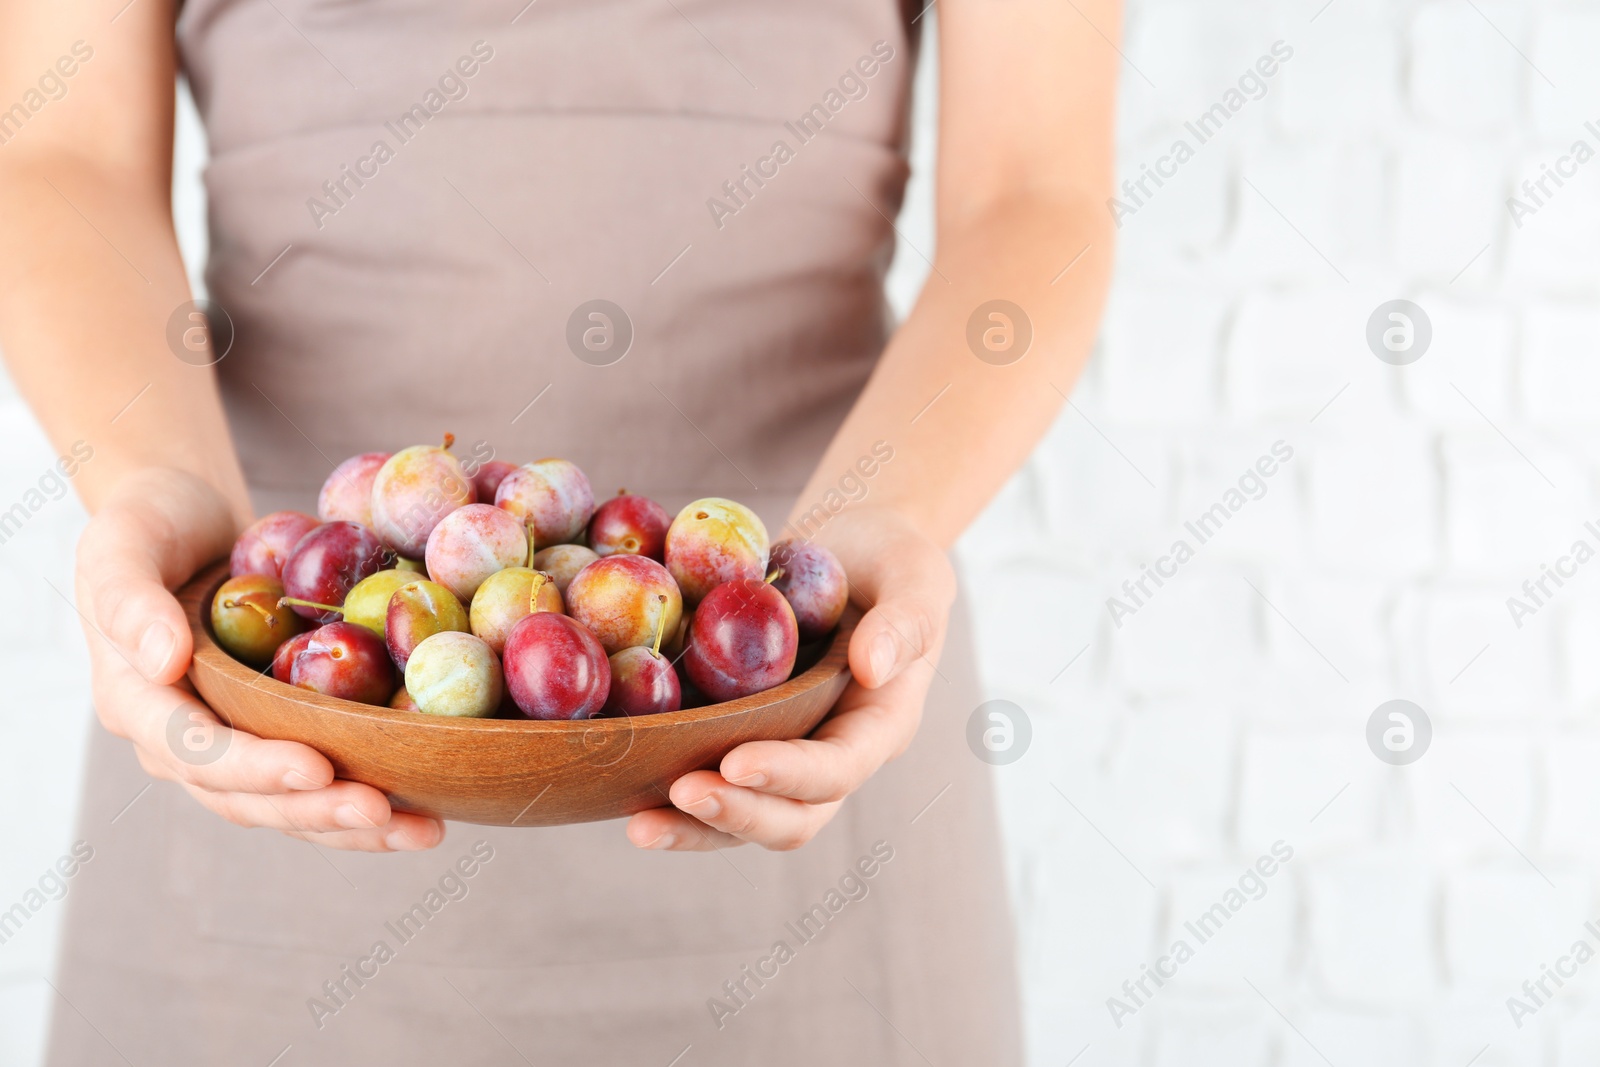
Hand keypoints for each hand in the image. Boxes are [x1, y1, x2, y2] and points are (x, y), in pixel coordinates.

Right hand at [74, 468, 442, 851]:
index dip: (254, 766)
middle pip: (247, 796)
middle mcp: (181, 740)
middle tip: (384, 810)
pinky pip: (318, 779)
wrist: (182, 517)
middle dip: (316, 810)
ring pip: (288, 804)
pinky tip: (426, 808)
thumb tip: (163, 662)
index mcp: (137, 703)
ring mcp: (230, 743)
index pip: (194, 750)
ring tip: (423, 832)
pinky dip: (367, 797)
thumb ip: (130, 601)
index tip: (315, 768)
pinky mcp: (274, 733)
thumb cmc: (147, 523)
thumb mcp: (121, 544)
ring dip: (352, 824)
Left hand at [627, 506, 952, 850]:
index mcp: (879, 726)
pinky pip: (709, 777)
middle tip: (679, 795)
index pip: (837, 769)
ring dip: (693, 828)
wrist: (852, 549)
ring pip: (745, 816)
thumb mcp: (913, 575)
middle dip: (737, 815)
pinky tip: (617, 783)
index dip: (788, 774)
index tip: (736, 762)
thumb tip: (871, 667)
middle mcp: (832, 753)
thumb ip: (904, 622)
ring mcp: (785, 751)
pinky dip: (667, 791)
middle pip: (790, 817)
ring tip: (638, 825)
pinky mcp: (742, 736)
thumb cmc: (891, 558)